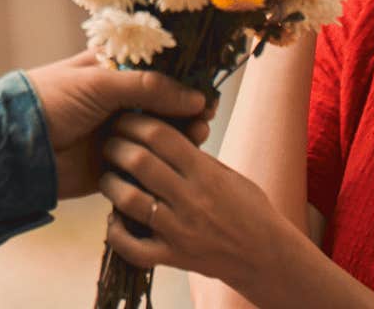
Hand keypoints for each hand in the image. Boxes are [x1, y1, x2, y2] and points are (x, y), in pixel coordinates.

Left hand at [24, 51, 210, 198]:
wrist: (15, 146)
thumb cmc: (52, 100)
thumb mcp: (101, 83)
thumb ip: (149, 88)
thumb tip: (196, 97)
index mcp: (112, 70)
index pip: (159, 71)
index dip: (185, 80)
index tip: (207, 91)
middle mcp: (118, 100)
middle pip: (165, 103)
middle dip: (187, 109)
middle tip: (205, 116)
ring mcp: (118, 132)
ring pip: (161, 133)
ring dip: (182, 134)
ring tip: (196, 135)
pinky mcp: (115, 164)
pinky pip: (148, 162)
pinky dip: (166, 161)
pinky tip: (182, 157)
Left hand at [99, 112, 301, 294]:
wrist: (266, 256)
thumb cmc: (250, 209)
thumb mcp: (229, 175)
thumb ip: (197, 158)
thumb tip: (167, 133)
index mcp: (205, 172)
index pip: (162, 136)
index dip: (136, 121)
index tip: (124, 116)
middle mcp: (191, 199)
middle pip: (141, 162)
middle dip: (117, 145)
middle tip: (109, 141)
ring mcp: (180, 230)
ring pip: (130, 201)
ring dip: (111, 184)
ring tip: (107, 175)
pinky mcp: (173, 257)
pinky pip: (133, 248)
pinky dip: (117, 233)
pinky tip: (113, 220)